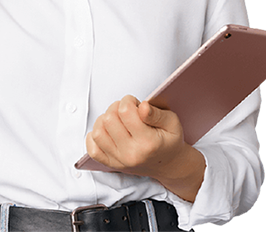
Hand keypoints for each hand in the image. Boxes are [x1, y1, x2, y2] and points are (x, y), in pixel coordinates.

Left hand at [86, 95, 205, 200]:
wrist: (169, 165)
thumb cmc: (169, 141)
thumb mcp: (172, 123)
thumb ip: (157, 114)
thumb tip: (142, 106)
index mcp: (148, 142)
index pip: (125, 111)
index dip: (128, 100)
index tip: (135, 103)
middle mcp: (131, 154)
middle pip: (109, 119)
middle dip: (117, 108)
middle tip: (128, 111)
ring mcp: (119, 160)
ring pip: (98, 132)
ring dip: (105, 120)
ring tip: (118, 120)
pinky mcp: (111, 164)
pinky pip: (92, 149)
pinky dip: (95, 137)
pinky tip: (108, 131)